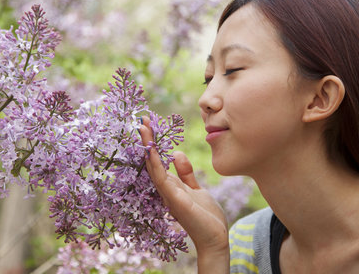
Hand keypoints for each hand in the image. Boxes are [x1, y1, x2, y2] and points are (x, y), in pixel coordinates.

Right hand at [139, 117, 229, 272]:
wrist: (215, 239)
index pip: (158, 160)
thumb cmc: (206, 216)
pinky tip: (152, 151)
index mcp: (171, 185)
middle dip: (147, 141)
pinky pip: (162, 179)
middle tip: (142, 121)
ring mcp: (169, 194)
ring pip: (154, 167)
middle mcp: (166, 189)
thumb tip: (176, 153)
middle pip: (152, 161)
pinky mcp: (175, 200)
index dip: (153, 143)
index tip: (149, 125)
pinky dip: (156, 164)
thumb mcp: (196, 189)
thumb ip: (186, 173)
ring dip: (148, 147)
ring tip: (144, 129)